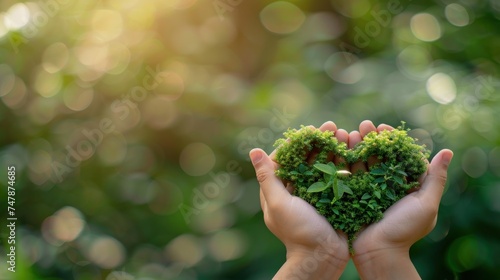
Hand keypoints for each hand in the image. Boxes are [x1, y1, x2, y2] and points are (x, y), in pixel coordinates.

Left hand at [249, 121, 349, 279]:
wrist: (324, 257)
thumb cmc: (297, 231)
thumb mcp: (279, 203)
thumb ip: (267, 178)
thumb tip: (254, 150)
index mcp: (279, 191)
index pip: (284, 159)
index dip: (296, 143)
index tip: (308, 131)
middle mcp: (297, 190)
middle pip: (306, 159)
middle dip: (319, 141)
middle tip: (332, 126)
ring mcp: (316, 194)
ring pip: (324, 165)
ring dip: (334, 148)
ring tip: (345, 133)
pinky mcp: (332, 199)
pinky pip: (337, 177)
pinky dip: (345, 163)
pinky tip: (355, 150)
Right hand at [349, 120, 453, 278]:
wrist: (378, 252)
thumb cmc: (405, 230)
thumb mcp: (426, 205)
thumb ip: (435, 179)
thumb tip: (447, 151)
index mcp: (405, 184)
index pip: (399, 155)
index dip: (392, 140)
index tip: (384, 128)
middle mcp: (385, 184)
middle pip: (378, 155)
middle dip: (371, 138)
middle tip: (364, 125)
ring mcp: (366, 189)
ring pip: (361, 161)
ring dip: (355, 145)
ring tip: (349, 132)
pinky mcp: (351, 194)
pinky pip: (347, 174)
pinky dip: (343, 159)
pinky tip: (339, 146)